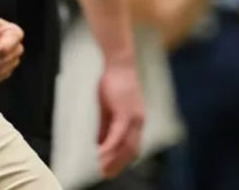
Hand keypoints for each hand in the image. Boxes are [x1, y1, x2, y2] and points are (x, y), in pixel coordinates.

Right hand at [95, 59, 144, 177]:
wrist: (119, 63)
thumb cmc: (114, 82)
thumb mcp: (108, 109)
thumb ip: (105, 127)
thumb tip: (100, 143)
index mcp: (135, 121)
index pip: (131, 147)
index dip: (122, 161)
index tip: (110, 170)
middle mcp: (138, 122)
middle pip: (130, 151)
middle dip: (117, 165)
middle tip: (105, 175)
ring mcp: (134, 118)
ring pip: (125, 147)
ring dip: (112, 160)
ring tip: (101, 169)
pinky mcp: (126, 114)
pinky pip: (117, 136)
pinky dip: (109, 148)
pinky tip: (100, 154)